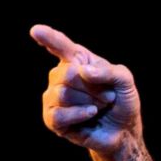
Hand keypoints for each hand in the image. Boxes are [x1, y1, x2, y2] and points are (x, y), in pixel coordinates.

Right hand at [30, 24, 141, 155]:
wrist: (123, 130)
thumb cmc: (121, 101)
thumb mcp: (125, 81)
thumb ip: (109, 71)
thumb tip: (82, 71)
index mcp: (77, 60)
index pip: (61, 46)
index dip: (49, 38)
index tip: (36, 30)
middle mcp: (60, 76)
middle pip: (68, 73)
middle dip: (94, 87)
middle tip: (107, 96)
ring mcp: (53, 97)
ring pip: (63, 94)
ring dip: (90, 102)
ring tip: (99, 108)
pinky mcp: (51, 118)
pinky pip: (59, 114)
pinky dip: (79, 114)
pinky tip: (91, 114)